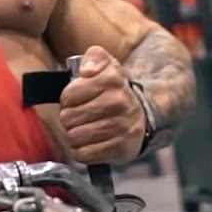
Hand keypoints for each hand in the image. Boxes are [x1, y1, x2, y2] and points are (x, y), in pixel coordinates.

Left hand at [59, 45, 145, 165]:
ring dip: (74, 134)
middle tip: (79, 116)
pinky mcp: (119, 149)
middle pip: (68, 118)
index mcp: (112, 79)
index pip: (68, 96)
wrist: (144, 116)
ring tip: (83, 129)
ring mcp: (120, 127)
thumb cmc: (116, 91)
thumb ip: (94, 57)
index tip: (76, 100)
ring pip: (74, 137)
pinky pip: (83, 154)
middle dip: (69, 118)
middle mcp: (118, 103)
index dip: (67, 99)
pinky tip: (88, 142)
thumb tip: (86, 71)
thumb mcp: (107, 65)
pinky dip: (80, 151)